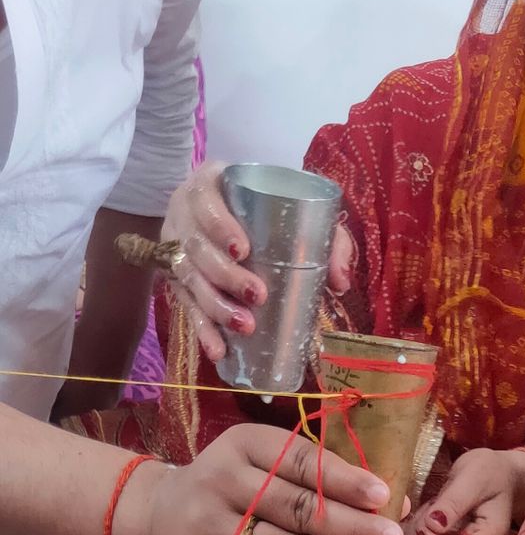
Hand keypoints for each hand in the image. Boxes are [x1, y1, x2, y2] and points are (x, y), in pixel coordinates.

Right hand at [114, 423, 404, 534]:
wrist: (153, 518)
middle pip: (295, 509)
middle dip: (349, 526)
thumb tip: (388, 499)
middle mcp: (223, 483)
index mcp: (244, 445)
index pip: (298, 461)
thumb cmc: (229, 486)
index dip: (341, 479)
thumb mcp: (258, 460)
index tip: (382, 495)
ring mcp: (211, 531)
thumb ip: (314, 474)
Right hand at [162, 162, 355, 364]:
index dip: (219, 226)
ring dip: (216, 306)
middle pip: (196, 247)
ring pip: (189, 279)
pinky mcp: (177, 279)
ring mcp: (176, 248)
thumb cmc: (269, 207)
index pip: (205, 202)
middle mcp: (185, 215)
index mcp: (209, 184)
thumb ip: (326, 238)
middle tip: (257, 295)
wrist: (231, 208)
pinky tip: (217, 350)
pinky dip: (202, 330)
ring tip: (245, 326)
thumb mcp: (299, 208)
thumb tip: (339, 282)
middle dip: (225, 275)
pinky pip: (186, 307)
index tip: (243, 250)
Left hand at [398, 447, 524, 534]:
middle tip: (430, 506)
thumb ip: (455, 501)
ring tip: (427, 509)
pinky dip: (404, 533)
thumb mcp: (476, 477)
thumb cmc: (492, 473)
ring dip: (410, 534)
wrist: (495, 475)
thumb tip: (432, 525)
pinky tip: (417, 514)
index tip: (427, 521)